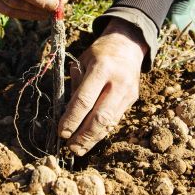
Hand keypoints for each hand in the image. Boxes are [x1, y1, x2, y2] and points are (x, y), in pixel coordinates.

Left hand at [58, 18, 146, 155]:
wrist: (128, 45)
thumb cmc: (99, 53)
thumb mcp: (81, 61)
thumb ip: (75, 85)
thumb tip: (66, 114)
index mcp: (101, 68)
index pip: (84, 100)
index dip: (71, 119)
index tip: (61, 132)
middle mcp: (117, 82)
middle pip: (100, 117)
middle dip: (83, 136)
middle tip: (69, 147)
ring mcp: (128, 92)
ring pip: (110, 123)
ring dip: (92, 139)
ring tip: (78, 149)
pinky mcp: (132, 99)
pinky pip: (115, 120)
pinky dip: (102, 132)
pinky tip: (90, 140)